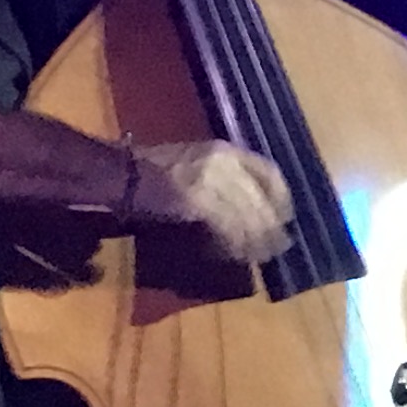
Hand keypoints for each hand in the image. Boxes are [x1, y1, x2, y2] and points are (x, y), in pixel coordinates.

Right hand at [126, 139, 293, 266]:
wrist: (120, 174)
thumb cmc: (154, 169)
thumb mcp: (199, 162)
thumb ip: (228, 180)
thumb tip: (254, 211)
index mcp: (226, 149)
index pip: (270, 172)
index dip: (283, 198)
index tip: (287, 218)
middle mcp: (224, 161)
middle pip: (261, 200)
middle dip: (272, 227)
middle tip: (278, 248)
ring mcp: (211, 179)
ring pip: (247, 217)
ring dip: (255, 241)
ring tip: (259, 257)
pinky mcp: (197, 200)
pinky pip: (225, 227)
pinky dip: (232, 244)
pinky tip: (233, 255)